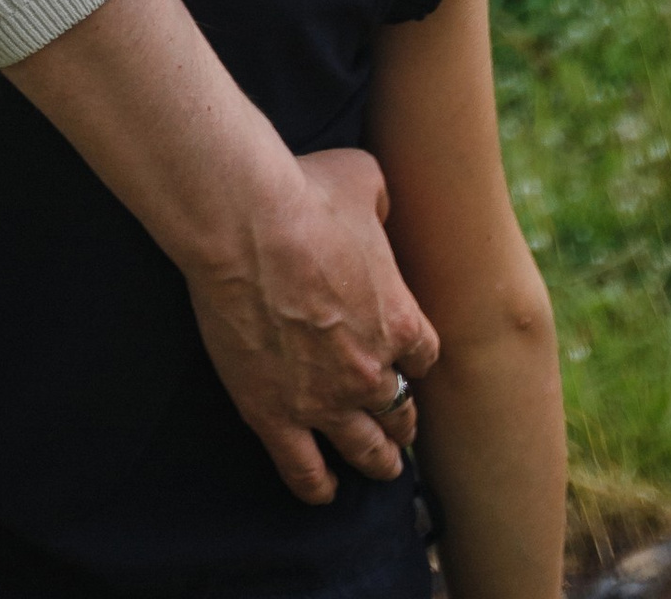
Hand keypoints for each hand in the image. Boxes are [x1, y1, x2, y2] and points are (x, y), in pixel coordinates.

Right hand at [182, 142, 437, 501]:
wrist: (246, 223)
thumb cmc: (306, 193)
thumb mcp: (365, 180)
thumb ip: (382, 203)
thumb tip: (379, 204)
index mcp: (400, 321)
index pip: (424, 357)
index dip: (412, 357)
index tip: (403, 356)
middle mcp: (371, 371)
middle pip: (401, 412)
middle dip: (400, 417)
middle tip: (396, 421)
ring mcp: (324, 400)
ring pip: (366, 451)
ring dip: (377, 462)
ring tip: (379, 467)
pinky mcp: (276, 415)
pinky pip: (304, 471)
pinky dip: (318, 487)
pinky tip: (323, 491)